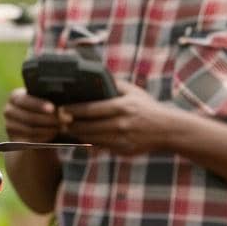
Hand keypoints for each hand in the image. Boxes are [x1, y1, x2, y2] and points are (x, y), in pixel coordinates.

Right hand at [3, 87, 71, 142]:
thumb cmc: (42, 109)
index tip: (53, 108)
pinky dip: (44, 137)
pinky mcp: (14, 139)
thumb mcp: (43, 101)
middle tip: (66, 119)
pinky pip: (30, 139)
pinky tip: (54, 134)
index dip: (39, 105)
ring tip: (63, 126)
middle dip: (50, 119)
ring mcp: (9, 126)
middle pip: (29, 117)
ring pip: (31, 129)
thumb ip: (49, 99)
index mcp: (15, 97)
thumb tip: (61, 105)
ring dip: (49, 129)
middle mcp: (8, 110)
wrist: (33, 125)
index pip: (25, 100)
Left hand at [63, 80, 178, 155]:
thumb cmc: (148, 108)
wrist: (167, 130)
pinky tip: (82, 137)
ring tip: (67, 129)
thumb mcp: (134, 92)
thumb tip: (97, 75)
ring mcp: (121, 139)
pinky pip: (101, 146)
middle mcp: (120, 123)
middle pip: (87, 126)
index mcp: (121, 107)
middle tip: (59, 121)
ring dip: (77, 134)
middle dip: (70, 124)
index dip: (72, 110)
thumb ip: (115, 84)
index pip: (90, 109)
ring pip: (91, 138)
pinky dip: (89, 142)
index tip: (61, 109)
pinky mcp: (122, 150)